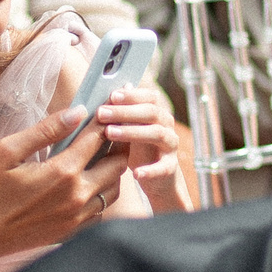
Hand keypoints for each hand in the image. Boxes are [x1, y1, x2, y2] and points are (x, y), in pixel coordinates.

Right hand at [0, 106, 135, 262]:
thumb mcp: (9, 151)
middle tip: (112, 132)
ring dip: (113, 170)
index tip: (106, 108)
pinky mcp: (73, 231)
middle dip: (118, 144)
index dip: (104, 120)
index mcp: (63, 171)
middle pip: (117, 164)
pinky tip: (90, 184)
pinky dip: (103, 194)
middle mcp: (77, 195)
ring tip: (103, 157)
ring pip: (114, 189)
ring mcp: (78, 216)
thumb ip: (45, 130)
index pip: (97, 138)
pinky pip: (103, 210)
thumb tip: (76, 112)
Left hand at [95, 83, 193, 212]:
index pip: (149, 97)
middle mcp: (166, 126)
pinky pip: (163, 167)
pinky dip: (150, 170)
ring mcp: (170, 146)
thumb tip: (109, 92)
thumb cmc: (138, 149)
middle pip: (151, 113)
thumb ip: (122, 113)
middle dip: (125, 111)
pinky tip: (136, 174)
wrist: (157, 178)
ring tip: (110, 133)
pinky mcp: (170, 167)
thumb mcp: (129, 129)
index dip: (132, 95)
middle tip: (101, 113)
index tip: (111, 95)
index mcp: (157, 113)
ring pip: (157, 134)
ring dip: (133, 132)